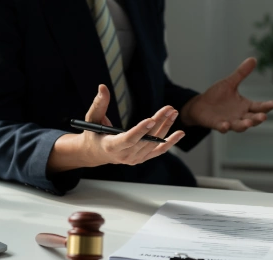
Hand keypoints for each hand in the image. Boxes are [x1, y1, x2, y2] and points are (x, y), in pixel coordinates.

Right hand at [47, 85, 183, 171]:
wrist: (96, 153)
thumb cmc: (93, 134)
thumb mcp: (92, 118)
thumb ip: (99, 104)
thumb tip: (103, 87)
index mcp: (111, 147)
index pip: (128, 140)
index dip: (140, 131)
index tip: (151, 119)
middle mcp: (125, 156)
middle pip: (145, 139)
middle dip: (158, 123)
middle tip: (168, 109)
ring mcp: (135, 159)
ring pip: (154, 143)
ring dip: (165, 127)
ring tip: (173, 112)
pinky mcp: (142, 158)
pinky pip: (158, 151)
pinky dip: (170, 142)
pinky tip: (180, 133)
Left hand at [182, 57, 272, 132]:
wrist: (200, 105)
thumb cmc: (217, 95)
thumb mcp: (230, 83)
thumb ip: (241, 73)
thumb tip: (253, 59)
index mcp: (245, 106)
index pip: (259, 107)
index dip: (267, 106)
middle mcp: (240, 116)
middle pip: (253, 119)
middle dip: (258, 118)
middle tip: (264, 116)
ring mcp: (229, 122)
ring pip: (239, 126)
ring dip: (244, 125)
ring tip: (249, 123)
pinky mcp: (217, 124)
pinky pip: (222, 127)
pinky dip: (224, 127)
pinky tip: (225, 125)